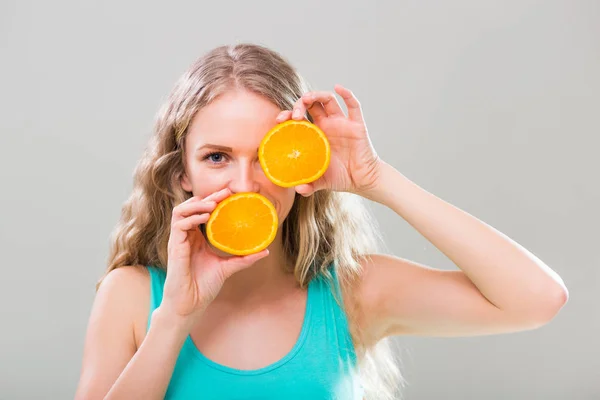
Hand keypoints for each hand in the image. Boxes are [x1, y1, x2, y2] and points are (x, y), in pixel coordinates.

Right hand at [161, 188, 268, 324]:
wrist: (190, 305)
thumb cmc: (203, 287)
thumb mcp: (227, 268)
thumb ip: (243, 258)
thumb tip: (265, 251)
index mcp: (196, 238)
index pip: (201, 212)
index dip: (213, 200)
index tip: (229, 194)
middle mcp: (186, 236)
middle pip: (191, 207)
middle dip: (207, 197)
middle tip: (225, 192)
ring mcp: (178, 241)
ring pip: (180, 211)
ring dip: (196, 204)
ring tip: (213, 204)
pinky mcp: (175, 247)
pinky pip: (179, 224)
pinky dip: (192, 217)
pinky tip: (206, 217)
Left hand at [275, 84, 381, 196]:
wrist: (362, 180)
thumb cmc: (340, 177)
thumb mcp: (320, 182)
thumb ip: (308, 186)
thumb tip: (298, 189)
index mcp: (315, 135)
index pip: (299, 117)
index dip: (288, 114)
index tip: (279, 120)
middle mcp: (327, 125)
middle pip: (311, 105)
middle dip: (300, 104)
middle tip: (294, 116)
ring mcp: (342, 122)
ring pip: (328, 100)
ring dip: (316, 95)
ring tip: (307, 99)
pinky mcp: (356, 124)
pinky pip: (354, 105)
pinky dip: (347, 94)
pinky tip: (338, 87)